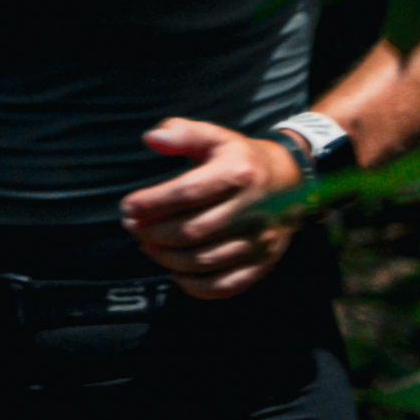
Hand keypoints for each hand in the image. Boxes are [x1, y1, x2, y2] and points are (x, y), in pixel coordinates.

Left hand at [125, 115, 309, 297]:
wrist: (292, 181)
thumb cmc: (241, 159)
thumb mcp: (215, 136)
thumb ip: (182, 133)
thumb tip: (151, 138)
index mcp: (239, 172)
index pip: (188, 193)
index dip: (152, 203)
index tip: (128, 207)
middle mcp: (253, 208)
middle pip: (193, 231)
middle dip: (154, 233)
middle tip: (133, 228)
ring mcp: (260, 240)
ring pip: (204, 261)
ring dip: (167, 258)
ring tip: (148, 245)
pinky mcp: (263, 263)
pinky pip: (225, 286)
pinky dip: (194, 285)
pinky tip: (175, 271)